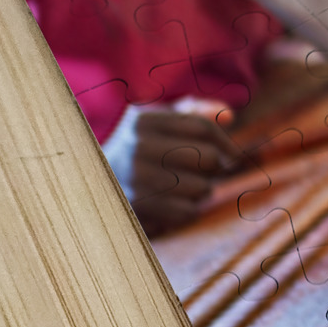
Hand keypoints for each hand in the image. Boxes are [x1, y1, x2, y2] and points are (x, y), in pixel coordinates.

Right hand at [127, 100, 238, 235]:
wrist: (93, 185)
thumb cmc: (138, 151)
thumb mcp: (157, 124)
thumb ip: (194, 115)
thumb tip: (228, 116)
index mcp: (143, 121)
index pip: (203, 128)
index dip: (226, 143)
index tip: (234, 155)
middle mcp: (137, 146)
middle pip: (209, 158)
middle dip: (214, 168)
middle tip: (202, 172)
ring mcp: (136, 179)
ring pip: (203, 188)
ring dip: (202, 191)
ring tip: (185, 187)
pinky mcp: (139, 208)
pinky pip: (189, 212)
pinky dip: (189, 210)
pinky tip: (174, 204)